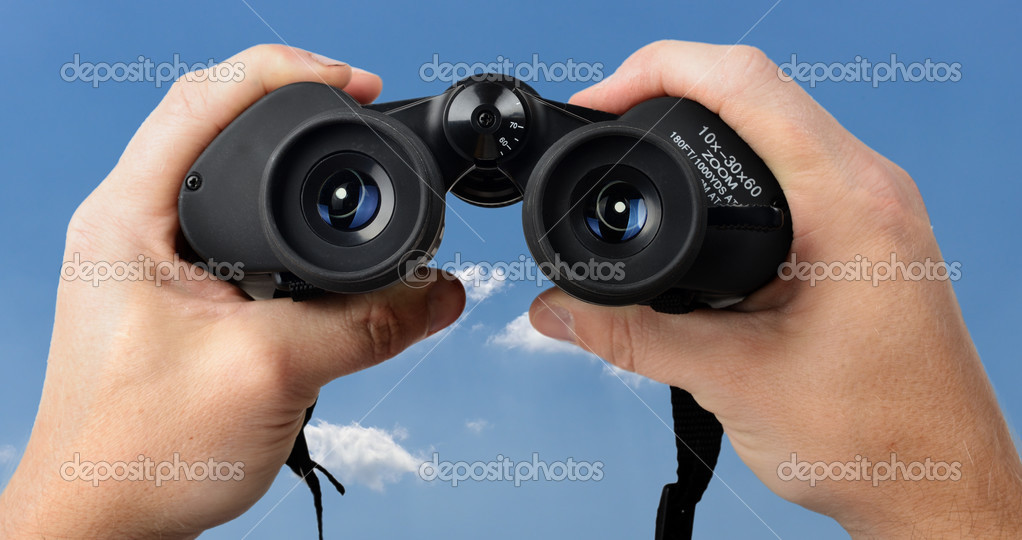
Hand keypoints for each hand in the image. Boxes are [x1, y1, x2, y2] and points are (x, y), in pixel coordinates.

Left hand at [0, 45, 464, 538]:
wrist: (105, 520)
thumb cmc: (140, 454)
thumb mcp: (272, 373)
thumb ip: (370, 324)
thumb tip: (442, 293)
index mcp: (129, 218)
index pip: (205, 99)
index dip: (291, 73)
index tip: (358, 85)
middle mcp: (132, 225)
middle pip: (218, 124)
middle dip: (296, 111)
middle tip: (361, 115)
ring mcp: (151, 258)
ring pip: (230, 177)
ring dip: (290, 167)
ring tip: (343, 172)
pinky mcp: (177, 291)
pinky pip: (237, 228)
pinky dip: (286, 223)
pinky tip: (318, 243)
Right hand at [530, 40, 1021, 536]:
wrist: (938, 483)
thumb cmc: (878, 439)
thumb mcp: (734, 380)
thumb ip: (630, 339)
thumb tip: (556, 312)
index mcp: (850, 204)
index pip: (746, 84)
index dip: (658, 71)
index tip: (602, 100)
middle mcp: (870, 188)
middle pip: (756, 88)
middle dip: (668, 93)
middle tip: (609, 122)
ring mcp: (872, 205)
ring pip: (775, 123)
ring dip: (703, 127)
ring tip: (642, 151)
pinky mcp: (862, 230)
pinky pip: (791, 164)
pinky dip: (733, 166)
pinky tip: (699, 201)